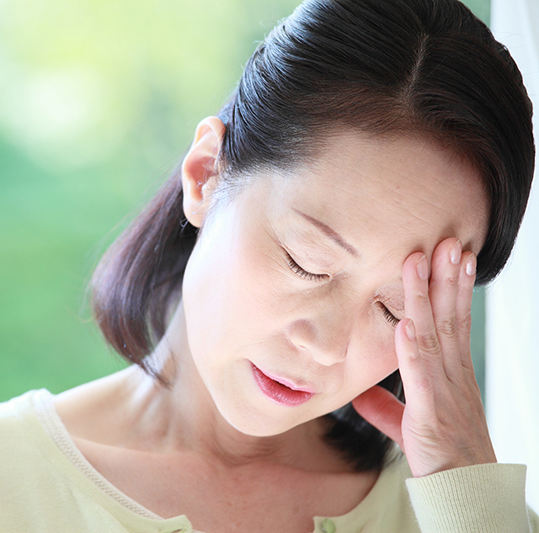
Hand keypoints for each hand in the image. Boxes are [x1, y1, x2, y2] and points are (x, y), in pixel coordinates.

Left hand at [352, 237, 496, 477]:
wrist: (464, 497)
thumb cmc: (444, 459)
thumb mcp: (411, 428)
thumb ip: (388, 410)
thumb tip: (361, 396)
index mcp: (450, 377)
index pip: (451, 324)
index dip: (450, 290)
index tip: (449, 258)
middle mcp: (452, 378)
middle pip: (450, 320)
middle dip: (447, 279)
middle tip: (448, 241)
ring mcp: (445, 394)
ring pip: (436, 337)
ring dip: (428, 298)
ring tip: (424, 262)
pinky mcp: (431, 415)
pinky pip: (421, 376)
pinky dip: (413, 348)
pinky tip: (405, 322)